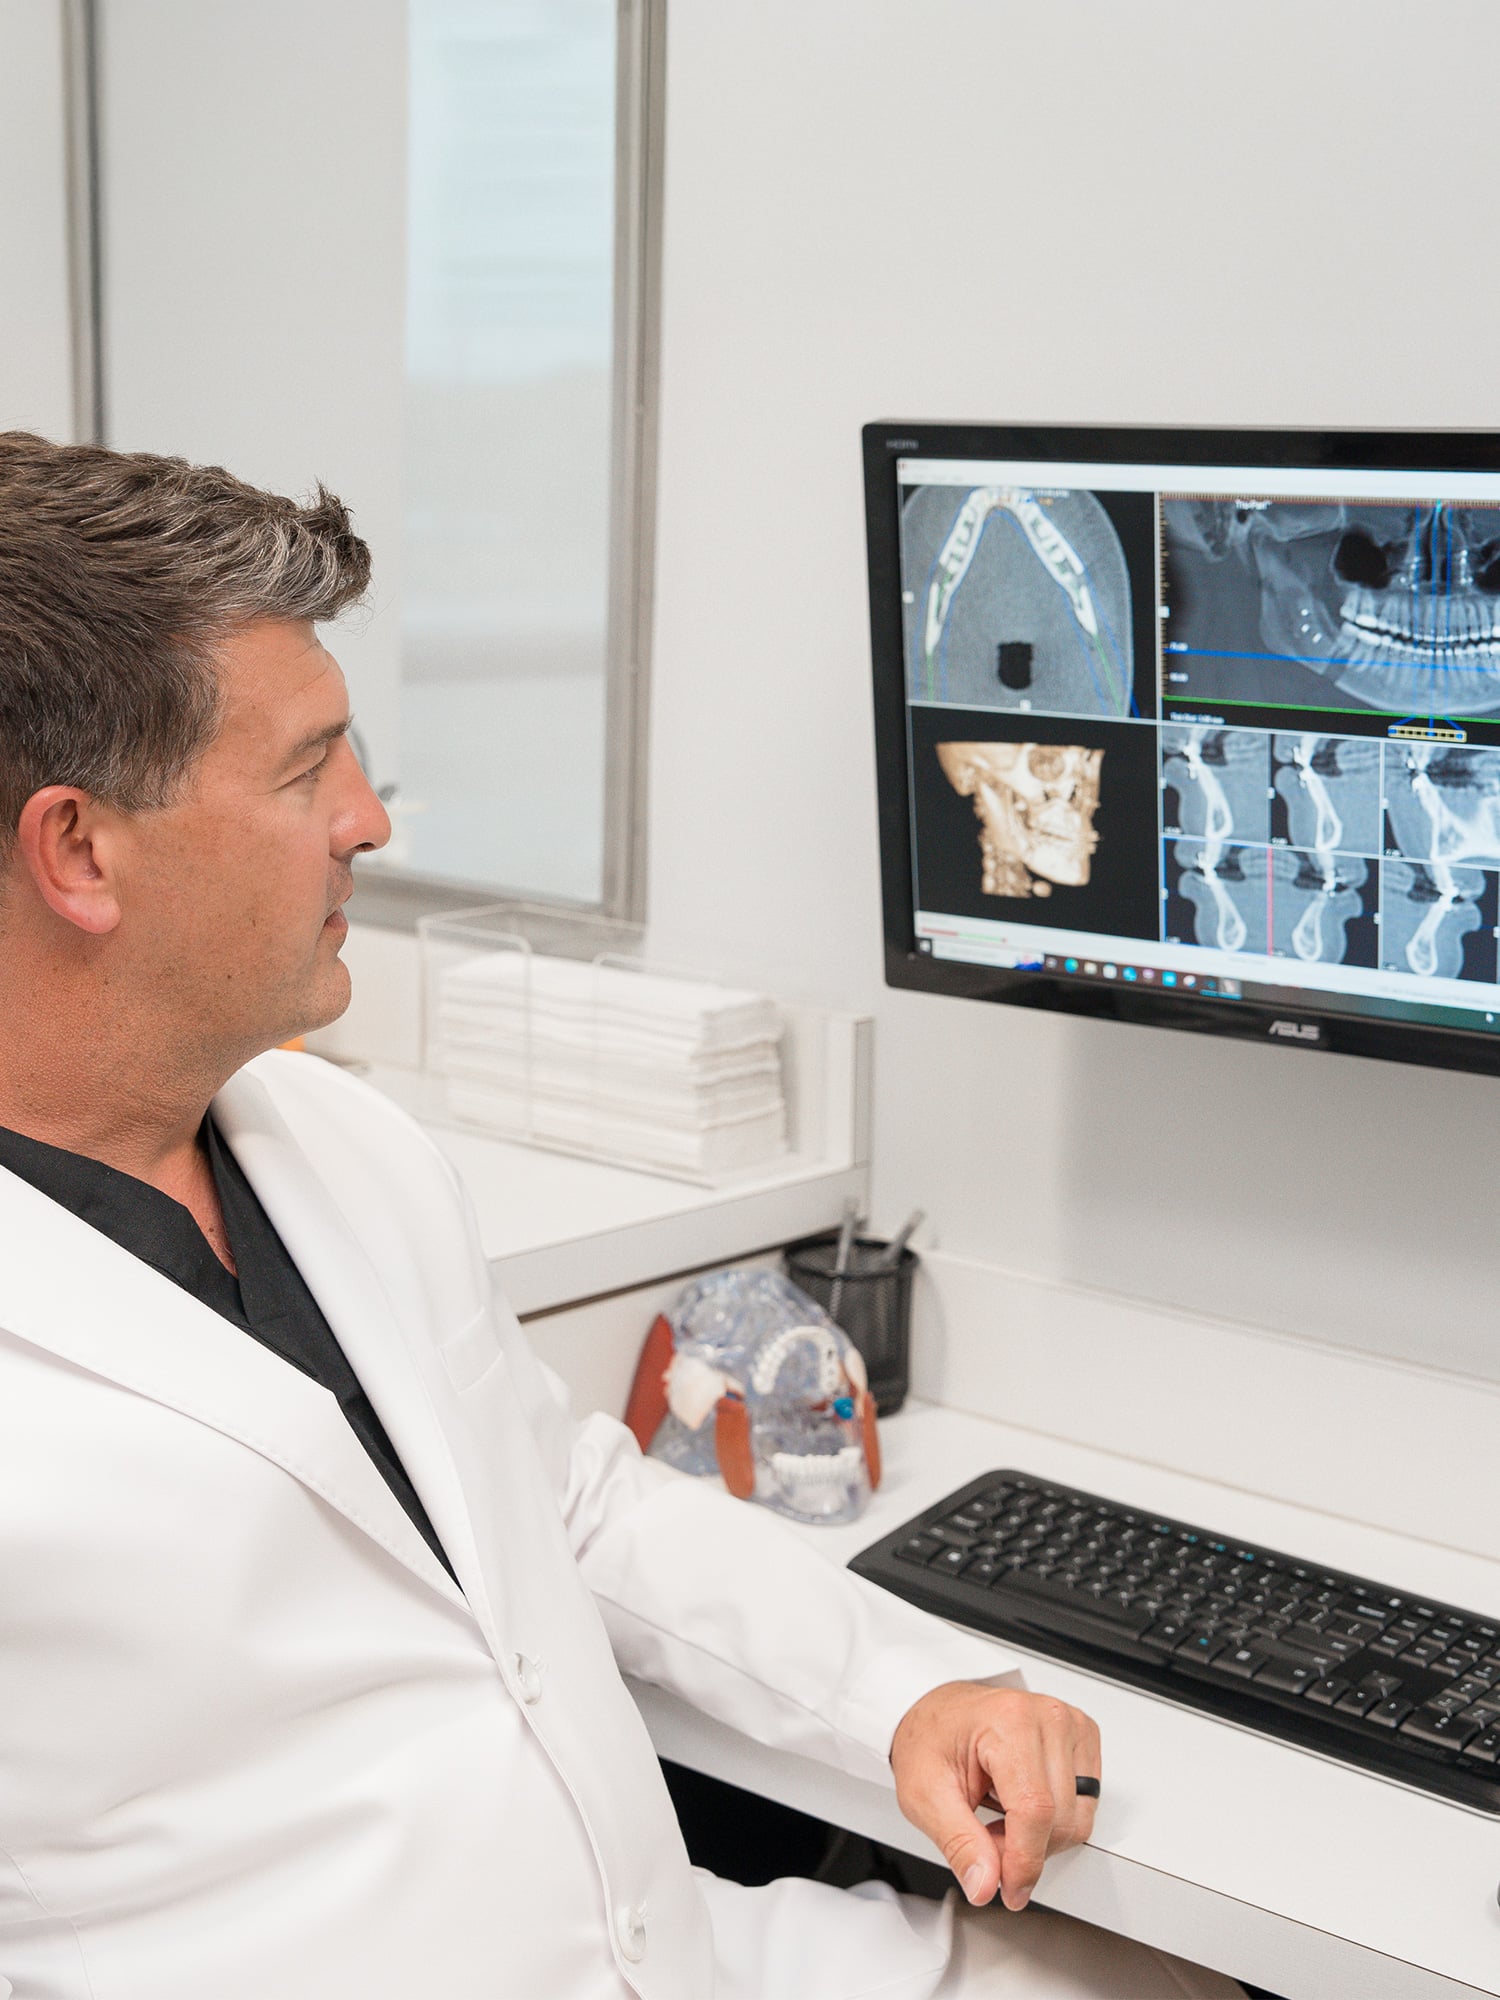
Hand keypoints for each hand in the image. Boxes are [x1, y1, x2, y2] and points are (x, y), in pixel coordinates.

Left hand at [889, 1681, 1099, 1911]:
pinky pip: (1085, 1805)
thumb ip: (959, 1844)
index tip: (1009, 1891)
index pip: (1035, 1810)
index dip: (1023, 1863)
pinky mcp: (1082, 1738)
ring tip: (1001, 1820)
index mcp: (1009, 1721)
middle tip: (986, 1843)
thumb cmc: (930, 1741)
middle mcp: (1048, 1717)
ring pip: (1078, 1819)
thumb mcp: (925, 1795)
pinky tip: (1023, 1806)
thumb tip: (985, 1886)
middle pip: (1060, 1820)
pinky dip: (1056, 1821)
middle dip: (1024, 1852)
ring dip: (1041, 1839)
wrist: (939, 1711)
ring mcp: (1069, 1726)